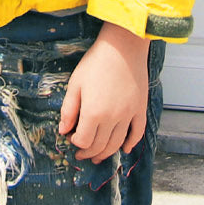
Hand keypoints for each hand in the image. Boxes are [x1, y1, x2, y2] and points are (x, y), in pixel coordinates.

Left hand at [58, 21, 150, 162]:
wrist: (123, 47)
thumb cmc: (96, 62)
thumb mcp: (75, 84)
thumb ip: (68, 110)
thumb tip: (63, 130)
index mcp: (93, 113)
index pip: (84, 141)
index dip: (75, 144)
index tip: (71, 139)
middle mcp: (113, 118)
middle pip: (100, 145)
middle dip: (89, 153)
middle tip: (81, 155)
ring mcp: (129, 115)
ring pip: (118, 143)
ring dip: (107, 153)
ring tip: (98, 156)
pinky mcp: (140, 109)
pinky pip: (138, 133)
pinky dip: (131, 144)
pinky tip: (125, 149)